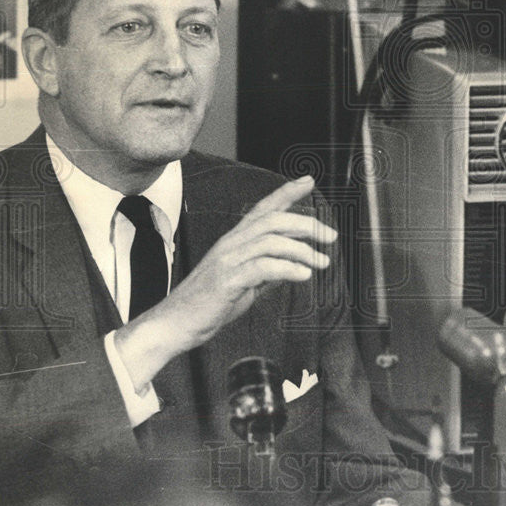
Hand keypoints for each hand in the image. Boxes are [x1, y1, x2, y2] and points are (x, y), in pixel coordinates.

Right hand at [115, 176, 336, 387]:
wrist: (175, 325)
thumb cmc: (208, 305)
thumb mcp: (245, 284)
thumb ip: (267, 272)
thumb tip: (293, 267)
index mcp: (235, 241)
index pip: (263, 208)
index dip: (286, 192)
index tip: (309, 181)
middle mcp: (231, 244)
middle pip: (273, 220)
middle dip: (307, 225)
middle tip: (330, 237)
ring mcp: (228, 261)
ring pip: (271, 240)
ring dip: (303, 250)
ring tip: (322, 262)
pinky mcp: (227, 280)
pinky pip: (262, 268)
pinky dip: (287, 269)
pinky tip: (303, 276)